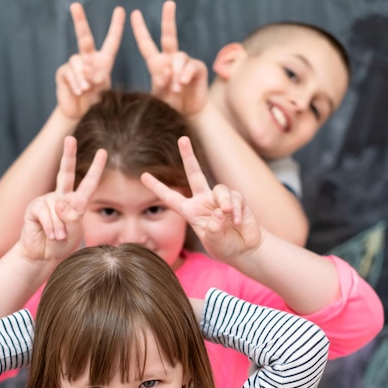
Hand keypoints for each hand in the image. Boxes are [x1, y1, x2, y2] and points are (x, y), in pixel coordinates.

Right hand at [19, 137, 106, 263]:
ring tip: (57, 237)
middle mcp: (61, 196)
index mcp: (75, 201)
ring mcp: (46, 200)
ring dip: (60, 228)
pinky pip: (46, 214)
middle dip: (68, 154)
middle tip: (70, 138)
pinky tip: (49, 235)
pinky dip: (51, 228)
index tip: (103, 151)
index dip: (96, 168)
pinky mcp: (34, 208)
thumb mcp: (75, 231)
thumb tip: (60, 203)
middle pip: (65, 172)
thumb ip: (73, 217)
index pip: (88, 183)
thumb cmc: (61, 243)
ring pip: (58, 209)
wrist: (43, 255)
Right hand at [55, 3, 124, 120]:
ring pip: (77, 61)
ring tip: (86, 89)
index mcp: (103, 62)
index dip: (116, 27)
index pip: (111, 42)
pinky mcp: (64, 73)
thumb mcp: (104, 92)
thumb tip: (88, 73)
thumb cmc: (96, 104)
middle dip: (79, 20)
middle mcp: (87, 59)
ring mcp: (74, 65)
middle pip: (84, 36)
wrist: (80, 116)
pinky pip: (69, 72)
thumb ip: (101, 80)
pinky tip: (79, 91)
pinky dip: (76, 82)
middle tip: (75, 6)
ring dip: (82, 75)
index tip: (120, 10)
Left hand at [131, 0, 207, 115]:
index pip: (146, 44)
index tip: (134, 14)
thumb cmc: (171, 107)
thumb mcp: (159, 96)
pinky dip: (185, 74)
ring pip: (179, 57)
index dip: (140, 29)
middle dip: (168, 18)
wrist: (188, 116)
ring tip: (175, 88)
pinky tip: (182, 83)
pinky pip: (190, 66)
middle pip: (169, 35)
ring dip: (176, 72)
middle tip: (169, 3)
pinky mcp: (197, 68)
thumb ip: (159, 83)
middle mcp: (171, 60)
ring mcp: (185, 63)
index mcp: (157, 64)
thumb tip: (167, 69)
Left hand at [141, 136, 261, 261]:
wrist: (244, 248)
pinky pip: (234, 197)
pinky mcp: (236, 198)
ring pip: (219, 189)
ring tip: (227, 215)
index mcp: (191, 212)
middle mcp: (203, 201)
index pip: (171, 198)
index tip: (143, 176)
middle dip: (189, 155)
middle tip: (183, 138)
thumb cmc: (224, 246)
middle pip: (194, 174)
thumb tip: (220, 211)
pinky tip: (237, 221)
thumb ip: (214, 229)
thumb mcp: (214, 242)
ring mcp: (219, 198)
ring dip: (224, 202)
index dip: (158, 187)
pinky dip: (235, 209)